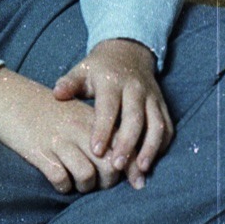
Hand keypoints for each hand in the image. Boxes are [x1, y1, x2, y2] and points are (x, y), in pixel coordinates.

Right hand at [0, 66, 122, 194]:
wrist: (7, 96)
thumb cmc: (44, 108)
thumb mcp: (75, 113)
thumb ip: (96, 131)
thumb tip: (118, 159)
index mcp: (91, 118)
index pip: (123, 146)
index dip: (132, 169)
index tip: (137, 183)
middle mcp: (79, 129)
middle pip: (110, 166)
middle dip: (108, 182)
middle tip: (98, 183)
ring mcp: (59, 140)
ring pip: (87, 176)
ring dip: (85, 187)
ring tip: (77, 183)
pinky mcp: (40, 152)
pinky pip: (61, 179)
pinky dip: (63, 186)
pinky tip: (59, 181)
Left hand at [53, 38, 173, 187]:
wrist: (128, 52)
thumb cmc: (99, 68)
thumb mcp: (82, 70)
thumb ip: (69, 83)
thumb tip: (56, 94)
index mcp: (112, 81)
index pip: (109, 107)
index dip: (103, 129)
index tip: (96, 151)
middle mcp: (135, 89)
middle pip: (135, 119)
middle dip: (127, 144)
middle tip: (116, 166)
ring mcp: (152, 97)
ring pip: (156, 125)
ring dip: (150, 149)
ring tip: (140, 171)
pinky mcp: (162, 105)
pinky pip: (167, 127)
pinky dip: (162, 145)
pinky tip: (152, 163)